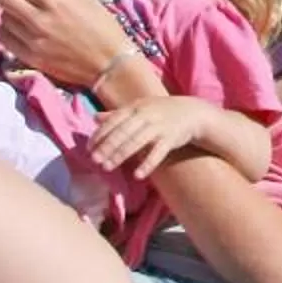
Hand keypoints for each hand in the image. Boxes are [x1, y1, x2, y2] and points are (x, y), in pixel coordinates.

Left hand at [0, 0, 126, 86]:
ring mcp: (33, 40)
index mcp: (55, 0)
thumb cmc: (100, 25)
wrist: (109, 63)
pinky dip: (10, 30)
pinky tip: (23, 30)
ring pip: (2, 16)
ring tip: (26, 14)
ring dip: (11, 11)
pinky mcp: (30, 58)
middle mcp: (40, 19)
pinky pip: (4, 37)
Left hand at [88, 98, 213, 181]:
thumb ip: (117, 114)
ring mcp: (159, 126)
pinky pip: (158, 152)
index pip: (114, 121)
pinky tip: (137, 175)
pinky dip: (147, 163)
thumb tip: (94, 118)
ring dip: (120, 155)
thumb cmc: (161, 111)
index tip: (88, 148)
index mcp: (136, 107)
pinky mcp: (171, 138)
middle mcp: (146, 114)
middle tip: (94, 160)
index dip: (100, 134)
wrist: (193, 112)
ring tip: (107, 167)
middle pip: (123, 132)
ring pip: (136, 142)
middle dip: (107, 146)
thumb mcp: (139, 108)